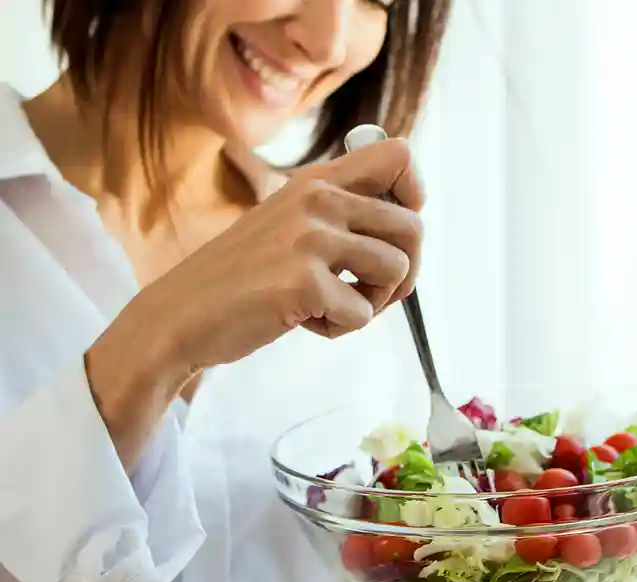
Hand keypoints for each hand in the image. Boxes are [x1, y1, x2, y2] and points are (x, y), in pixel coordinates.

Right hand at [86, 138, 422, 466]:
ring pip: (397, 270)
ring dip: (373, 303)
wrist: (180, 315)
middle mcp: (317, 200)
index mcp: (316, 181)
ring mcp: (310, 240)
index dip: (414, 196)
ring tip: (332, 307)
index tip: (394, 235)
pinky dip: (340, 328)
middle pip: (413, 226)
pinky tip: (304, 321)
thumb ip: (336, 213)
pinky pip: (363, 314)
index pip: (398, 155)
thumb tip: (409, 222)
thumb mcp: (287, 224)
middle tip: (370, 293)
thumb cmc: (242, 278)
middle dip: (404, 272)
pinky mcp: (304, 283)